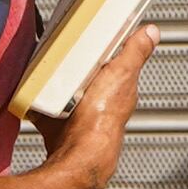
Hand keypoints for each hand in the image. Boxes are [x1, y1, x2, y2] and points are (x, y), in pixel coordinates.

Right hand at [27, 23, 156, 188]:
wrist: (78, 156)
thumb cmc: (102, 121)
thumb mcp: (122, 74)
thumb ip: (136, 51)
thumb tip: (151, 32)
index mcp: (119, 91)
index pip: (116, 65)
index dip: (107, 53)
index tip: (95, 41)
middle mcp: (101, 106)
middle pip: (88, 79)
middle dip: (76, 68)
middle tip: (66, 55)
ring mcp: (81, 118)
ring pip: (67, 95)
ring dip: (57, 86)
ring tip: (50, 75)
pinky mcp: (60, 129)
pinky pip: (47, 112)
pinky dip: (40, 106)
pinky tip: (36, 100)